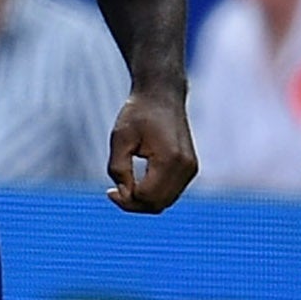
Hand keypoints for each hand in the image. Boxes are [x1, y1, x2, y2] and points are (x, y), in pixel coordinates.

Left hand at [106, 90, 197, 213]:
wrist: (162, 94)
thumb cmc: (138, 112)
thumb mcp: (120, 138)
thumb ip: (118, 168)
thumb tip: (123, 194)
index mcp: (170, 158)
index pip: (147, 196)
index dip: (126, 199)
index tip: (110, 190)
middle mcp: (185, 167)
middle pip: (157, 204)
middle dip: (134, 204)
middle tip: (113, 192)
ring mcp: (191, 168)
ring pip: (165, 202)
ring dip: (143, 201)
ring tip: (123, 188)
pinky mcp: (190, 168)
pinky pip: (170, 193)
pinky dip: (153, 195)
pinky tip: (137, 184)